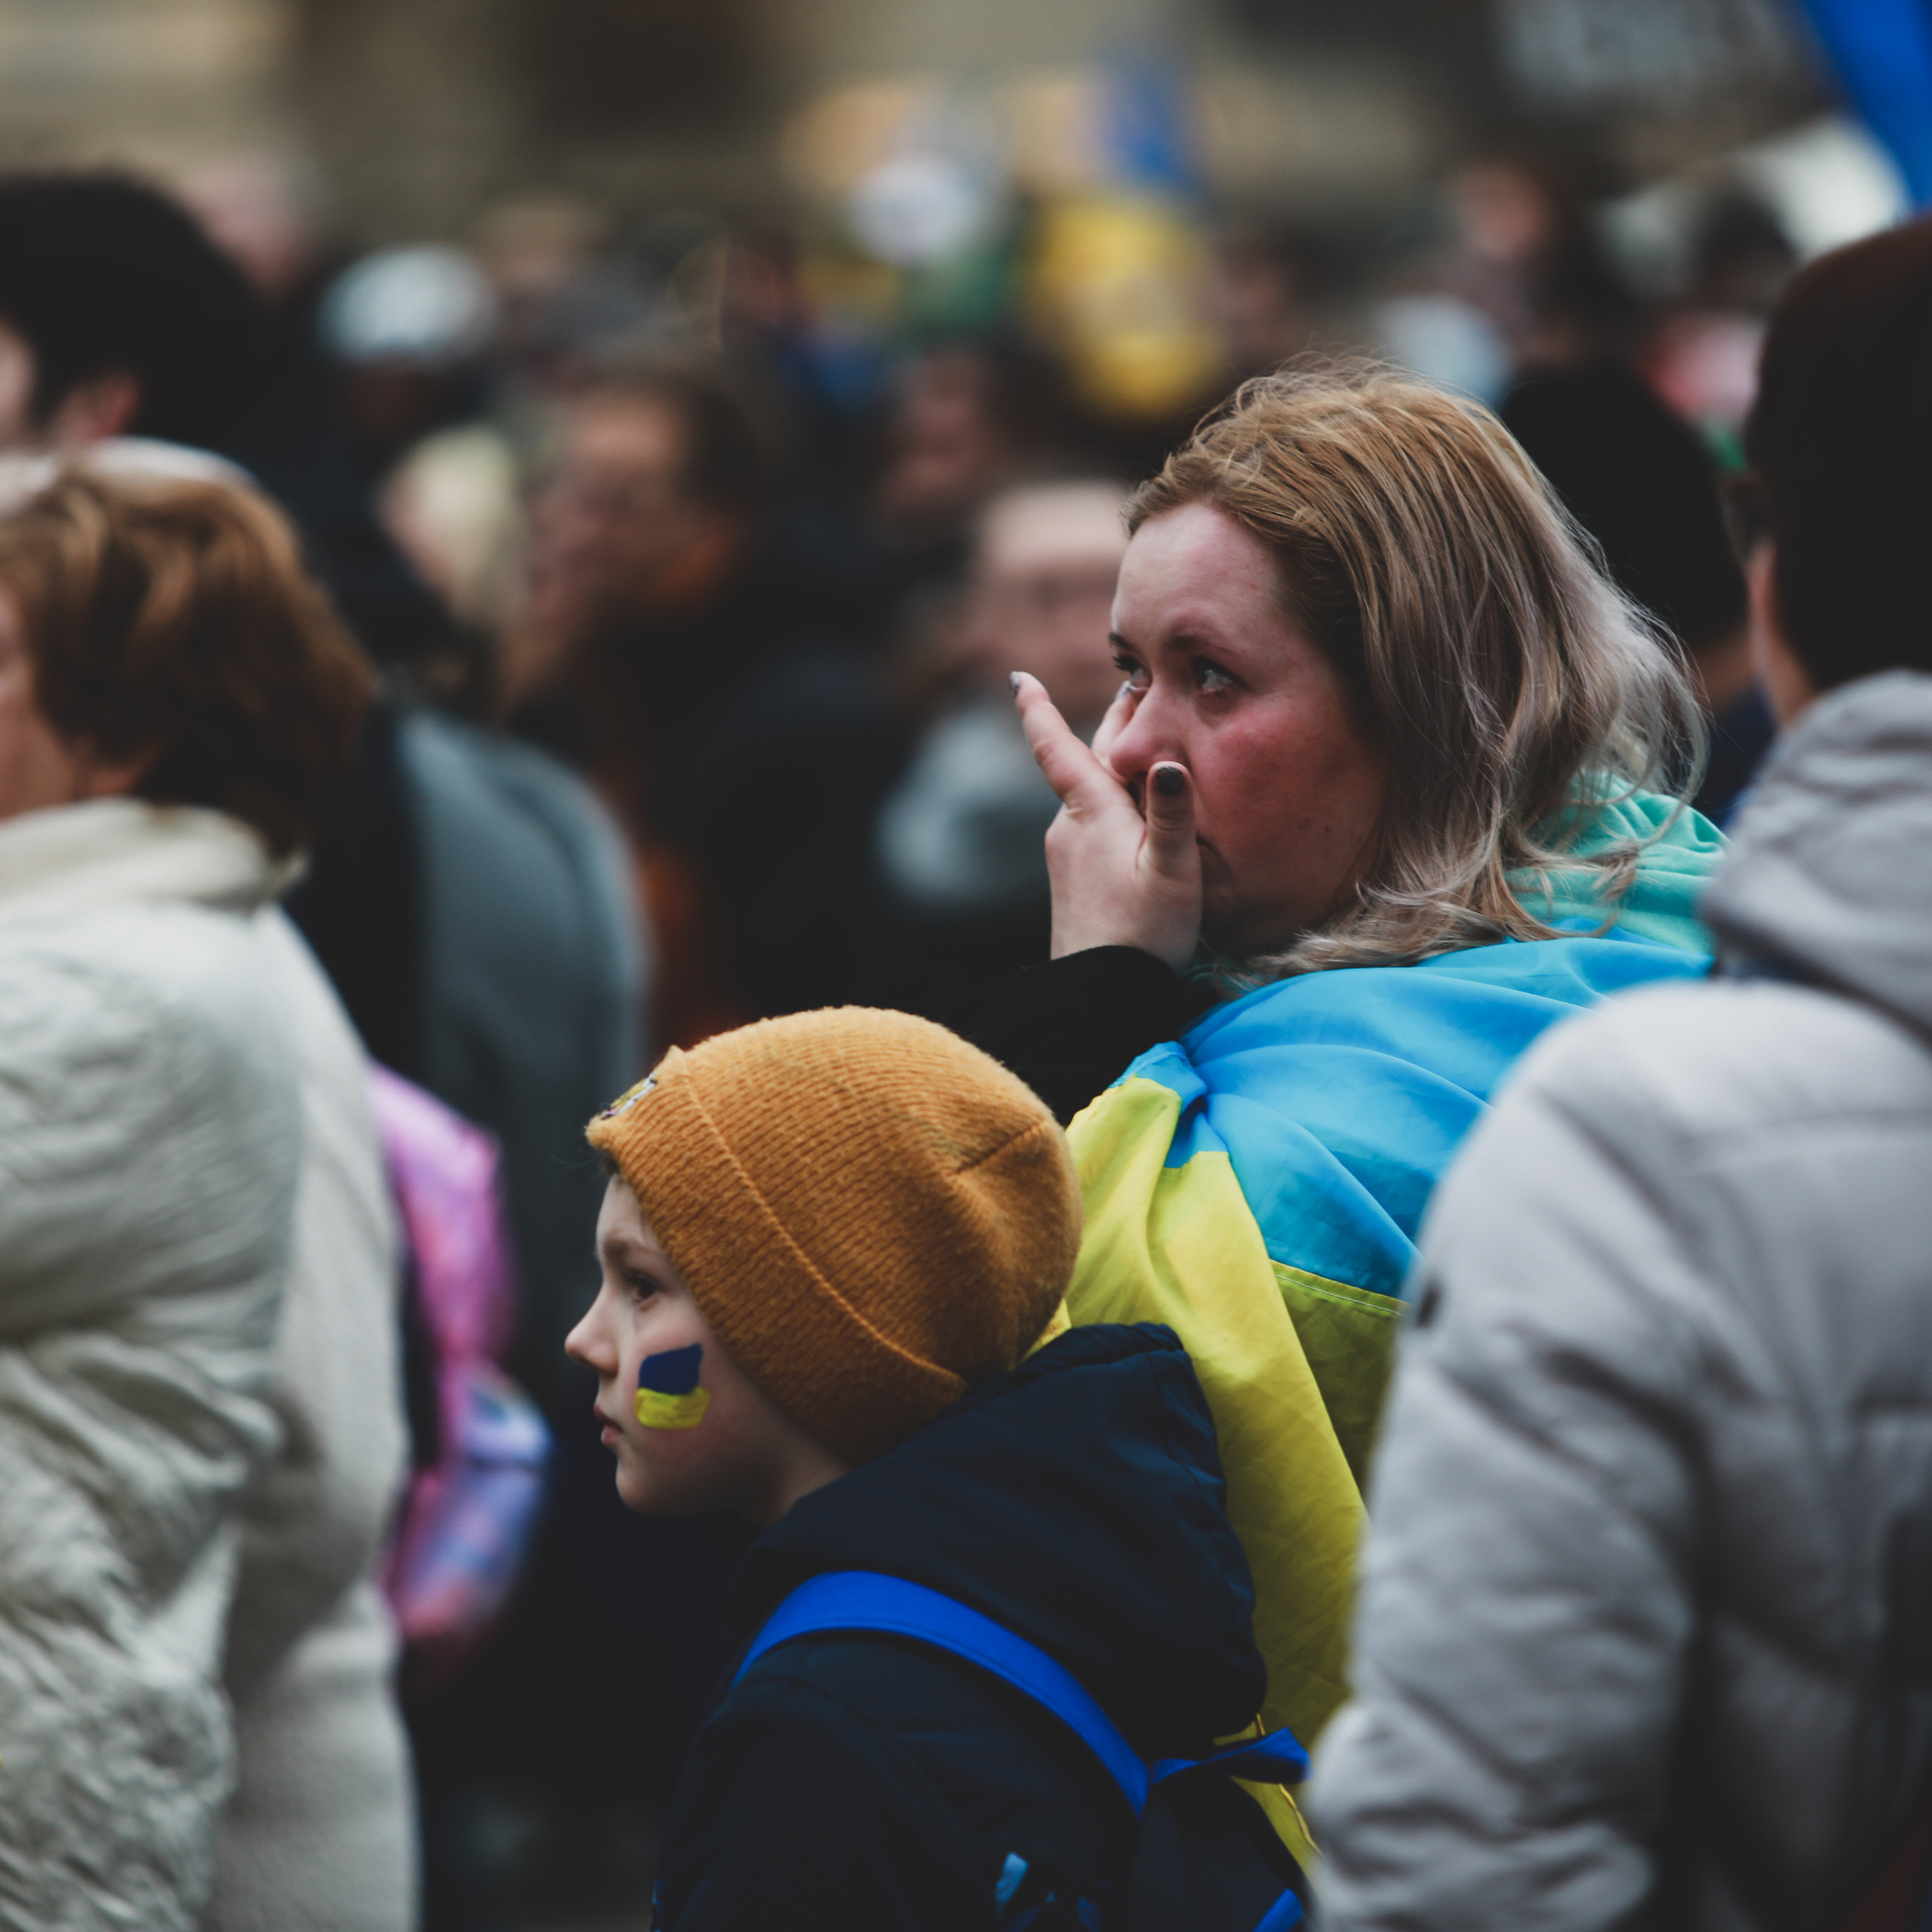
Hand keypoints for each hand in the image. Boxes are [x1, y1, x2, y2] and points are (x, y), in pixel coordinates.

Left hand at [1013, 671, 1200, 971]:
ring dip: (1116, 762)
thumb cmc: (1142, 935)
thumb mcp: (1171, 874)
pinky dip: (1114, 800)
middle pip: (1086, 759)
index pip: (1056, 747)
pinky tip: (1138, 810)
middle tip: (1138, 686)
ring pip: (1091, 791)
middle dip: (1109, 724)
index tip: (1019, 677)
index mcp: (1090, 812)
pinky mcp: (1073, 876)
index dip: (1037, 709)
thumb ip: (1173, 816)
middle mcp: (1069, 825)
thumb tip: (1169, 762)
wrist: (1099, 996)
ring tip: (1151, 738)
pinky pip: (1092, 821)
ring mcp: (1066, 852)